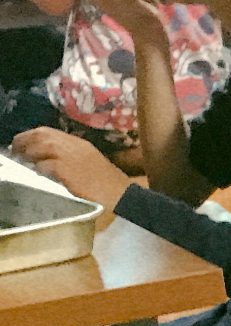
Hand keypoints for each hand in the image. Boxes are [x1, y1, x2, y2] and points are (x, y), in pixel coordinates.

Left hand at [12, 128, 131, 213]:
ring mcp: (71, 157)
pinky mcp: (67, 170)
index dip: (31, 136)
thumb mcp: (89, 162)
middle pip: (42, 135)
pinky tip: (38, 174)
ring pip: (41, 146)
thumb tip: (47, 158)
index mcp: (79, 143)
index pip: (48, 132)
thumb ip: (70, 156)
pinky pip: (46, 165)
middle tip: (15, 150)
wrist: (119, 194)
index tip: (22, 144)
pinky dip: (39, 168)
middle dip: (24, 141)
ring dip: (29, 153)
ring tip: (22, 160)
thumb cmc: (106, 182)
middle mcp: (74, 146)